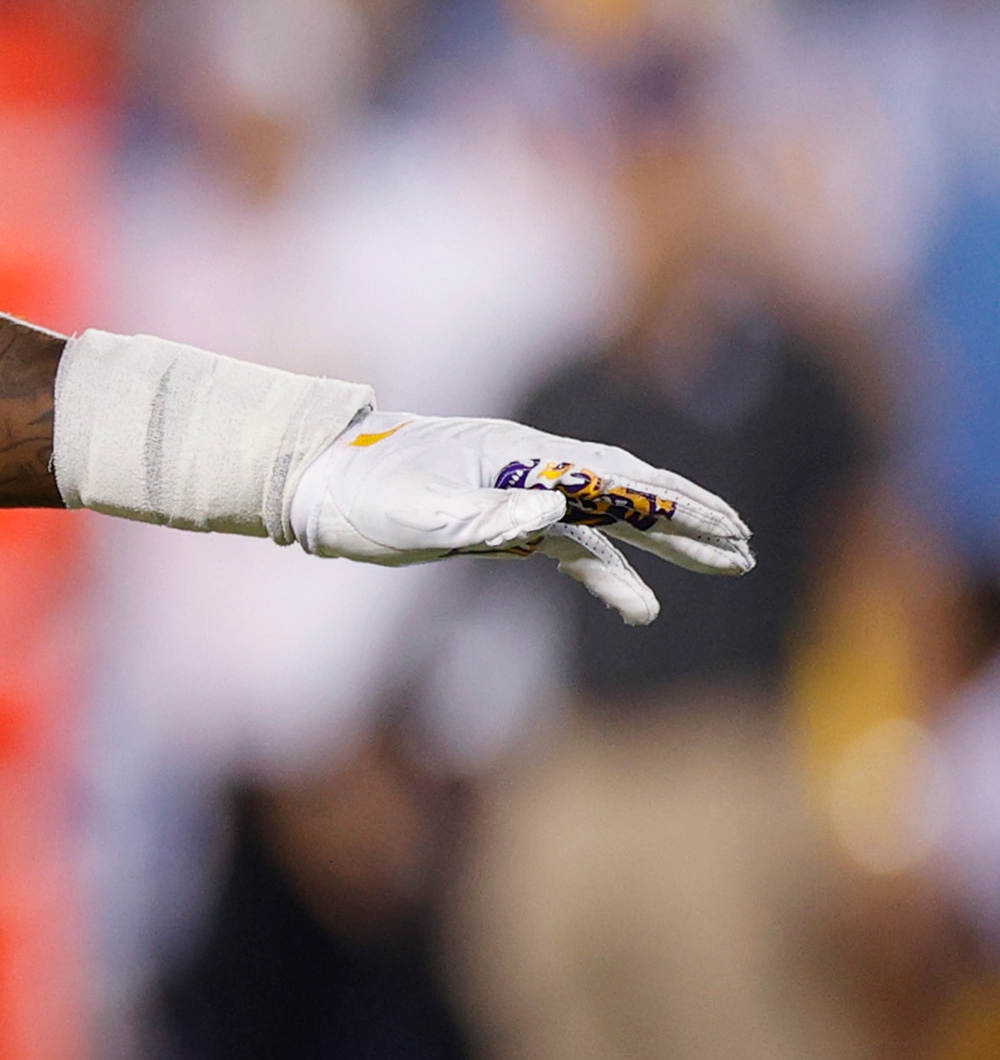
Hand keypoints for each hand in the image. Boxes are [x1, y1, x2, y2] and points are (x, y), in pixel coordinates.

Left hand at [284, 410, 753, 624]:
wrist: (309, 483)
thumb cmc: (357, 493)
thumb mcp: (416, 511)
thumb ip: (486, 514)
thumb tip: (555, 510)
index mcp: (518, 453)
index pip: (615, 478)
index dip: (674, 504)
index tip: (727, 526)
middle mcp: (527, 466)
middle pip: (627, 490)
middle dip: (690, 518)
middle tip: (749, 547)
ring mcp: (515, 493)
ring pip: (608, 521)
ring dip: (664, 543)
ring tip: (726, 565)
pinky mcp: (497, 522)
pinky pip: (569, 548)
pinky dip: (607, 573)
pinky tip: (640, 606)